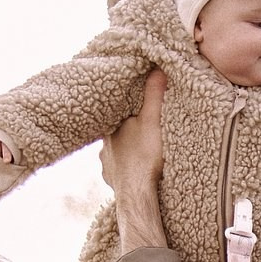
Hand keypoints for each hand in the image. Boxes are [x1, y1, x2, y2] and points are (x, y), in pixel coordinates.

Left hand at [100, 68, 168, 250]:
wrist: (138, 193)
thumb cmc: (145, 156)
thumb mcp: (153, 120)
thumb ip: (154, 94)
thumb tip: (157, 68)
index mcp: (110, 128)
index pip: (114, 112)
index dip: (125, 109)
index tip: (133, 108)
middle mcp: (103, 146)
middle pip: (116, 133)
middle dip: (127, 131)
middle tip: (140, 130)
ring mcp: (106, 165)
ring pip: (115, 153)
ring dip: (125, 151)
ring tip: (139, 151)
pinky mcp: (111, 181)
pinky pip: (117, 172)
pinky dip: (125, 170)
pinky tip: (134, 171)